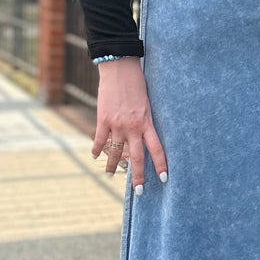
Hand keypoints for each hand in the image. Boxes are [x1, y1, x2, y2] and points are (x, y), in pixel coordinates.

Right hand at [92, 58, 168, 193]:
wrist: (119, 67)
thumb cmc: (136, 83)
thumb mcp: (147, 103)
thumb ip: (144, 121)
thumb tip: (141, 137)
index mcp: (146, 122)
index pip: (156, 149)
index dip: (160, 165)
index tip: (164, 179)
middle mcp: (132, 127)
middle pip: (136, 158)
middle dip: (137, 177)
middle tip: (139, 191)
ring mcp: (117, 124)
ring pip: (115, 152)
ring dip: (112, 166)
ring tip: (110, 176)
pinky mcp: (103, 119)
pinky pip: (100, 140)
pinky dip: (97, 149)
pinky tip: (95, 156)